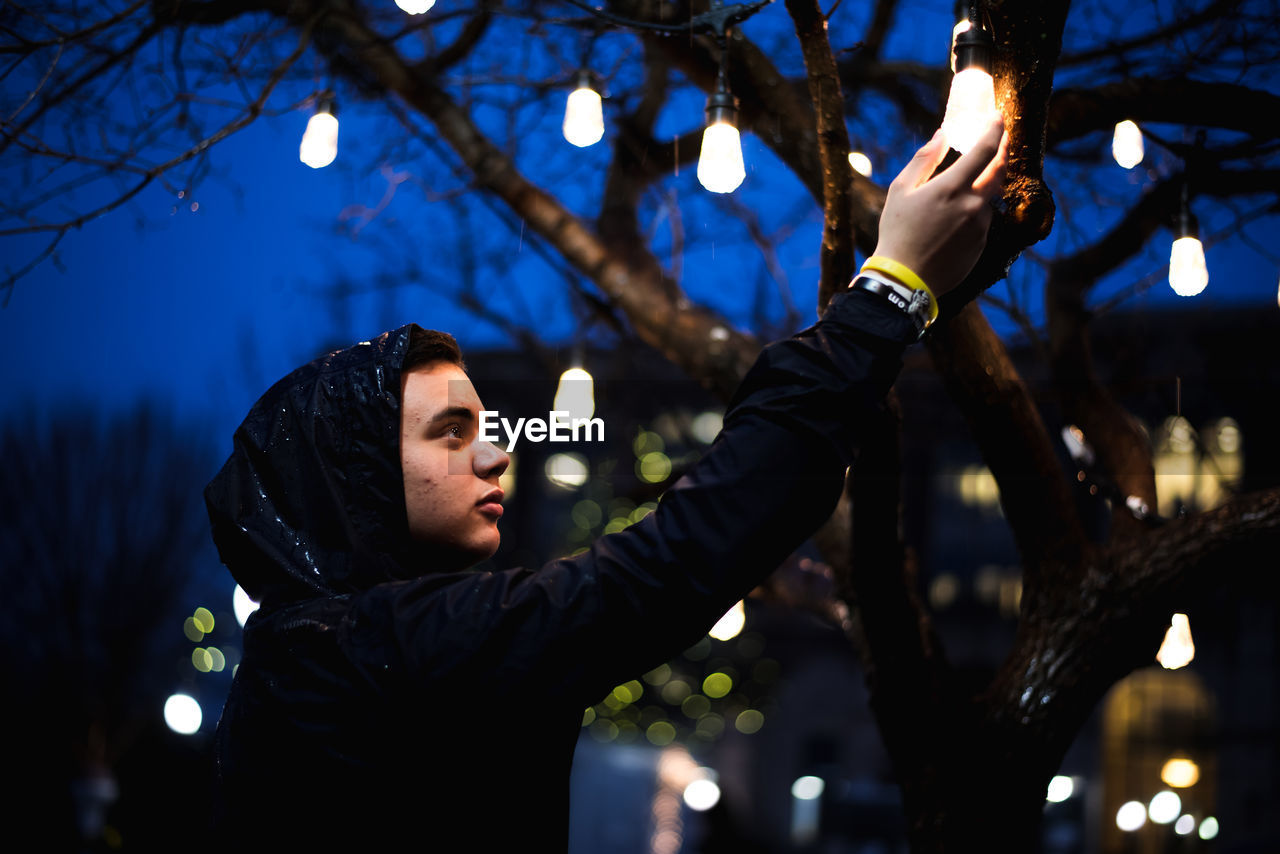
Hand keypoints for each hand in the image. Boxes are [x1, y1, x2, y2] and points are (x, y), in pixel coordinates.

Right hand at [869, 116, 1007, 297]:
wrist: (905, 279)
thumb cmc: (897, 232)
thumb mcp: (901, 190)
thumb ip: (924, 159)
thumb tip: (942, 135)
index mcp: (951, 188)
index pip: (984, 150)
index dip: (994, 129)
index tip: (998, 117)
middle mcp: (972, 205)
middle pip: (1000, 170)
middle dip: (1002, 150)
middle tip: (1000, 140)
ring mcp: (980, 227)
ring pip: (990, 198)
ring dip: (985, 185)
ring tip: (970, 182)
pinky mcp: (981, 245)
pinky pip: (983, 220)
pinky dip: (975, 211)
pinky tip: (955, 219)